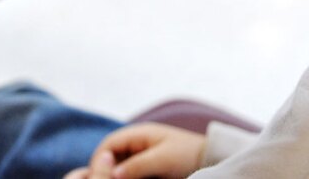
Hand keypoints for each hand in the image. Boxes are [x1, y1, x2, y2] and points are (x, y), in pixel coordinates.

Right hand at [64, 123, 205, 178]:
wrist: (209, 159)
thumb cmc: (187, 154)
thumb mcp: (162, 159)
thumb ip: (137, 165)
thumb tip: (112, 174)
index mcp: (139, 133)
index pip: (109, 144)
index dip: (100, 160)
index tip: (99, 177)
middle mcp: (137, 142)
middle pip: (110, 156)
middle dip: (105, 170)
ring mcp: (140, 154)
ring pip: (117, 166)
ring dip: (114, 175)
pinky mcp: (145, 166)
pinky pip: (126, 172)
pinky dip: (122, 177)